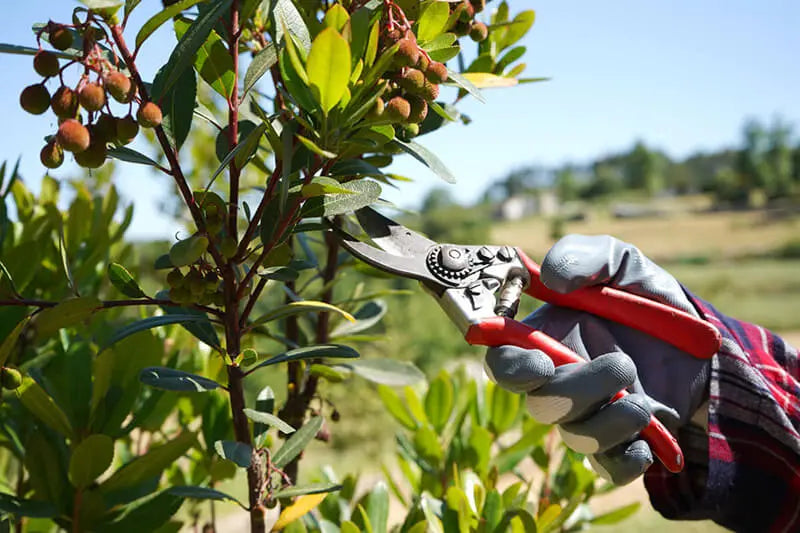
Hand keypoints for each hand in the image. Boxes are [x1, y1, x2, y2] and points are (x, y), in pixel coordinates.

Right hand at [484, 234, 710, 483]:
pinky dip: (626, 462)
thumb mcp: (619, 260)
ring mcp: (590, 413)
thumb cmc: (642, 293)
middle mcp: (559, 380)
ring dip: (608, 425)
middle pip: (540, 405)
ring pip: (577, 438)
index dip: (513, 370)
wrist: (701, 334)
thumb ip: (584, 257)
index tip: (541, 365)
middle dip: (577, 391)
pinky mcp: (623, 440)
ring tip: (643, 403)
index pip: (504, 363)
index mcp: (544, 339)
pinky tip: (647, 443)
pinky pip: (610, 468)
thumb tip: (552, 279)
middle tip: (622, 366)